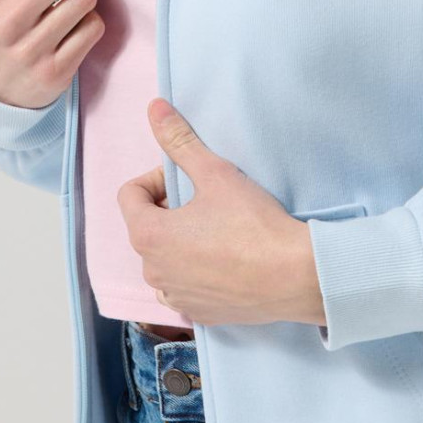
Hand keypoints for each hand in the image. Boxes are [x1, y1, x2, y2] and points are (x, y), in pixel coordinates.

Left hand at [117, 98, 324, 327]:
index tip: (187, 178)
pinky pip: (184, 288)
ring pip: (164, 260)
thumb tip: (154, 108)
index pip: (129, 195)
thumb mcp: (215, 172)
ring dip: (180, 243)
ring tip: (217, 231)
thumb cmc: (252, 222)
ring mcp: (176, 297)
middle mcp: (153, 271)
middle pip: (146, 227)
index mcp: (149, 235)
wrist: (293, 275)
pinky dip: (196, 272)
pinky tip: (226, 261)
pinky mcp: (199, 315)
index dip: (156, 178)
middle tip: (207, 199)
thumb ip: (179, 140)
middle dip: (170, 209)